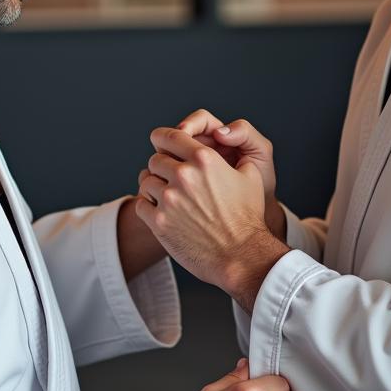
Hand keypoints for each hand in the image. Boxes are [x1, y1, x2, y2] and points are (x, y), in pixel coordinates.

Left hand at [135, 126, 285, 306]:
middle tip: (169, 179)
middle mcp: (184, 176)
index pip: (169, 136)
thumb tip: (224, 140)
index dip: (162, 138)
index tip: (160, 144)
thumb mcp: (250, 176)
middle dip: (161, 168)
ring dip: (153, 187)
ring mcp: (169, 199)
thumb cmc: (247, 217)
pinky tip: (160, 211)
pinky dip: (147, 207)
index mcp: (204, 159)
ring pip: (145, 182)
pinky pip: (140, 205)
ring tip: (165, 196)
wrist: (241, 255)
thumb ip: (234, 154)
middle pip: (154, 160)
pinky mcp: (159, 222)